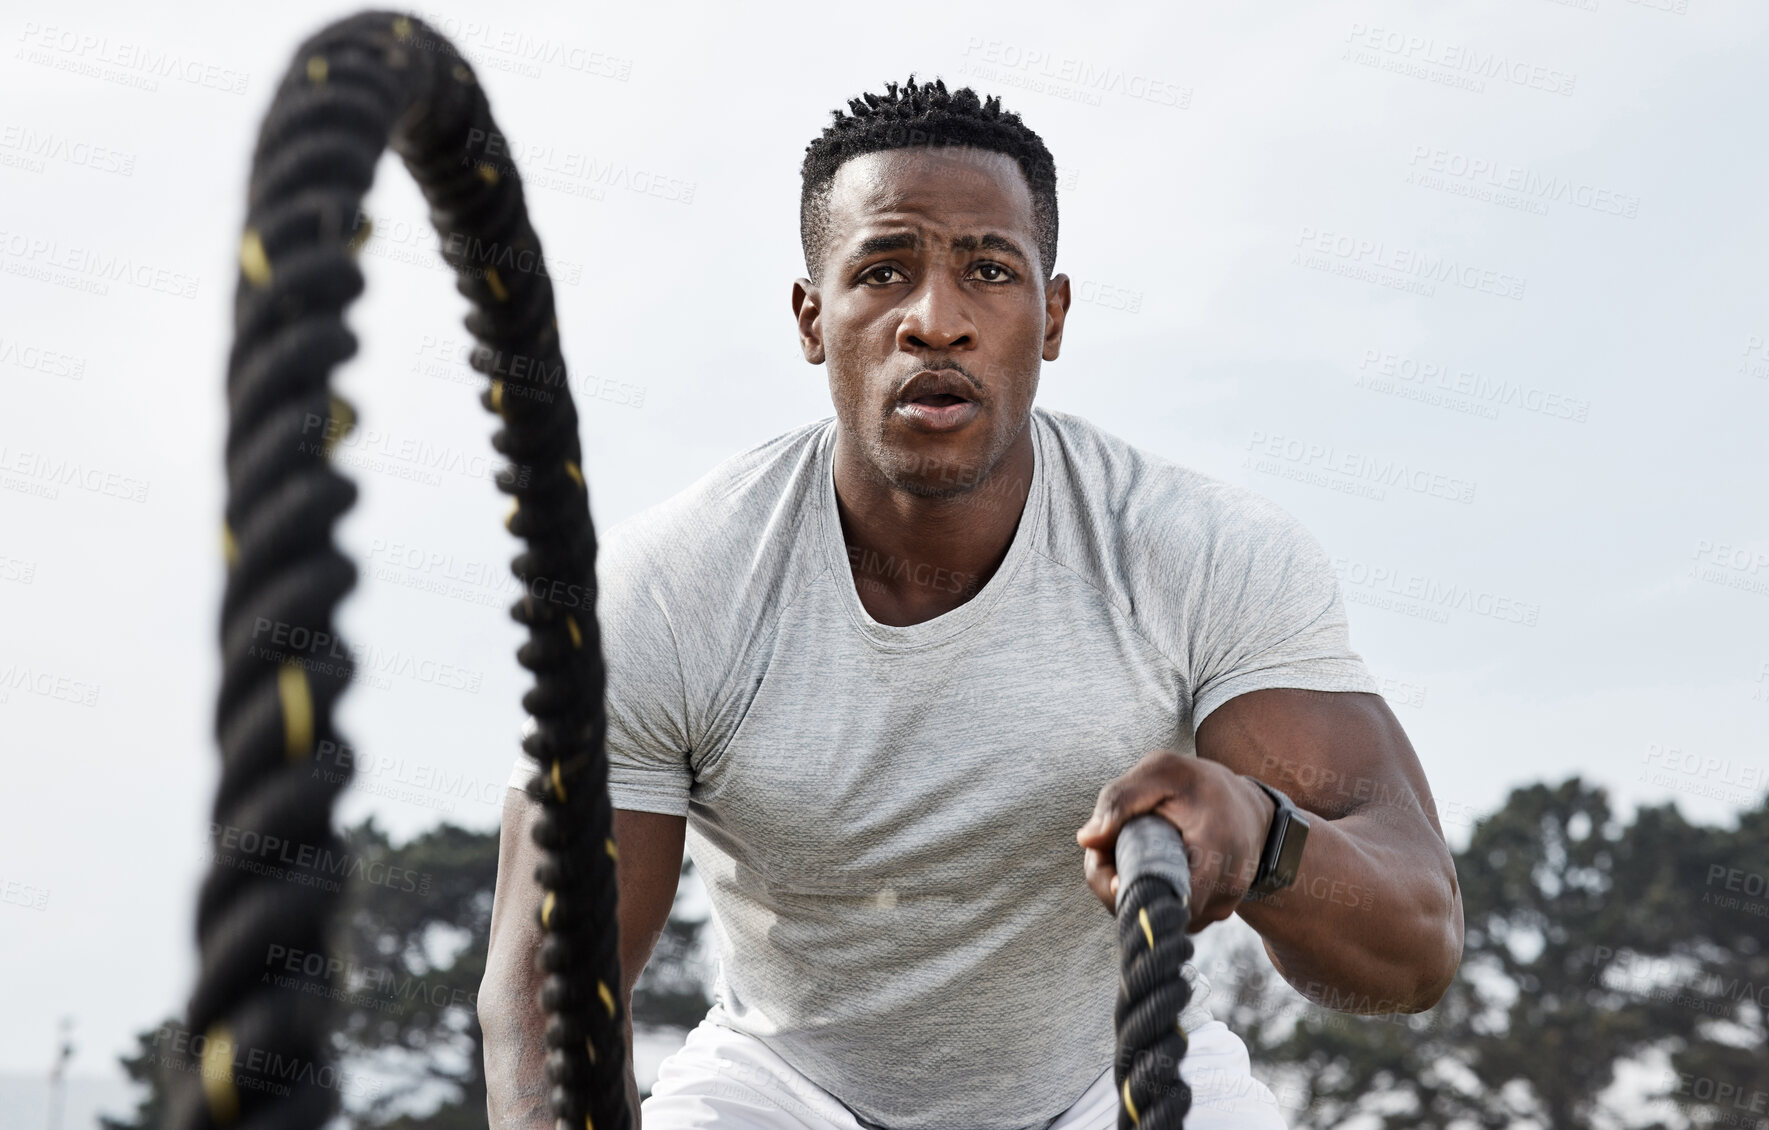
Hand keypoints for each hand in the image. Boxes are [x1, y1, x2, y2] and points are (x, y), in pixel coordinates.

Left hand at [1074, 749, 1275, 930]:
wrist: (1249, 808)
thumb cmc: (1202, 786)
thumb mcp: (1162, 772)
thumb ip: (1121, 800)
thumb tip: (1087, 840)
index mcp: (1213, 858)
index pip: (1155, 897)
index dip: (1118, 883)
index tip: (1103, 854)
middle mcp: (1219, 896)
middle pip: (1147, 910)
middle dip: (1116, 880)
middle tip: (1109, 844)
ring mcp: (1216, 911)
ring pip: (1154, 913)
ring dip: (1132, 884)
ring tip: (1131, 847)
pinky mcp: (1209, 915)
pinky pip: (1167, 910)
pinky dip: (1150, 888)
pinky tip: (1147, 861)